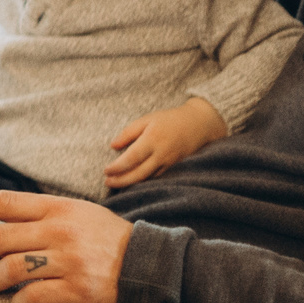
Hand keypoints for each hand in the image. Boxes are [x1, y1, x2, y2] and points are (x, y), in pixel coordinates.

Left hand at [0, 192, 131, 302]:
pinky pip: (32, 298)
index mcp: (56, 207)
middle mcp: (58, 230)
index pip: (0, 202)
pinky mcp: (76, 291)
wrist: (152, 271)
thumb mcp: (79, 215)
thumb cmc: (110, 243)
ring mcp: (67, 261)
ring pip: (8, 269)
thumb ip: (42, 216)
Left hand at [103, 96, 227, 189]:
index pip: (131, 158)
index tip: (105, 170)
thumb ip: (129, 132)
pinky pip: (156, 177)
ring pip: (147, 178)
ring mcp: (168, 163)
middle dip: (121, 180)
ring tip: (116, 183)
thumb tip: (113, 145)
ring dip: (131, 183)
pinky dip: (143, 181)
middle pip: (138, 173)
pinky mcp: (173, 168)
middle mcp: (161, 154)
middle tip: (107, 182)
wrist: (198, 125)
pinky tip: (133, 180)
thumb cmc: (169, 120)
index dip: (117, 167)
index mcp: (152, 139)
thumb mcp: (147, 119)